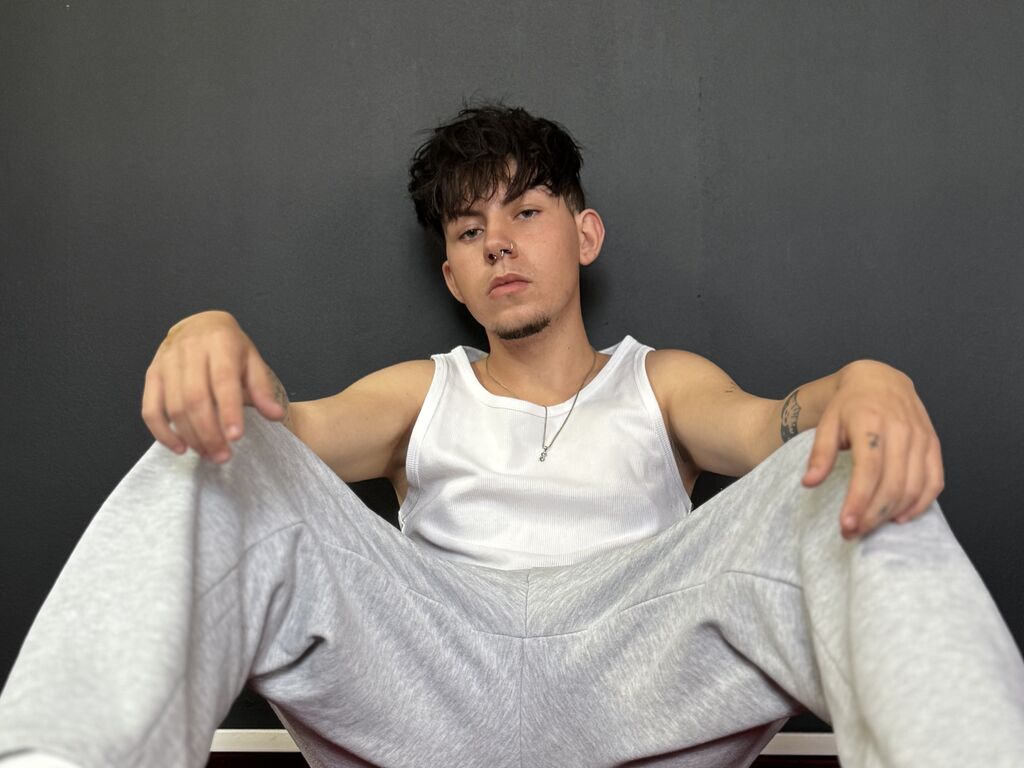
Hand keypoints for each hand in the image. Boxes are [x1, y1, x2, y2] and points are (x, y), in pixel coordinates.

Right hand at [141, 310, 286, 462]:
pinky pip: (150, 409)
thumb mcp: (252, 360)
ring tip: (208, 454)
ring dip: (190, 436)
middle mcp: (190, 350)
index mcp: (220, 343)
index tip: (236, 437)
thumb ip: (262, 388)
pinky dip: (162, 432)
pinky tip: (180, 447)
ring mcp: (166, 362)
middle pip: (195, 398)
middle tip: (222, 455)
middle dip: (209, 432)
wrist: (199, 324)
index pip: (223, 381)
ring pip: (174, 407)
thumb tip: (275, 415)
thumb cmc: (230, 346)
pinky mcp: (152, 375)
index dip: (228, 411)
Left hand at [801, 360, 943, 539]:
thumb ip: (820, 453)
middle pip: (893, 484)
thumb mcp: (827, 423)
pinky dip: (920, 504)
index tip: (846, 525)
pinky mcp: (933, 445)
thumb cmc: (849, 405)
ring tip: (870, 527)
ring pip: (914, 487)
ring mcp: (921, 438)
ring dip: (893, 513)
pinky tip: (899, 516)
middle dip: (873, 514)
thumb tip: (809, 483)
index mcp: (871, 422)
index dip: (859, 500)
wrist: (880, 380)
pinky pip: (934, 482)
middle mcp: (901, 430)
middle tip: (853, 532)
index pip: (869, 469)